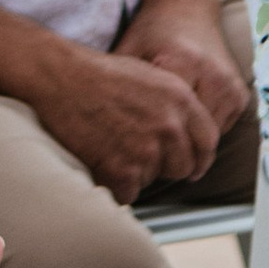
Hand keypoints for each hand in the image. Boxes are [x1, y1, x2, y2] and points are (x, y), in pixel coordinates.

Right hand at [28, 40, 220, 202]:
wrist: (61, 78)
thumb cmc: (98, 74)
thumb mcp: (149, 75)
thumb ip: (174, 104)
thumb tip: (184, 132)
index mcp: (180, 99)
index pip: (208, 141)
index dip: (200, 157)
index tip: (191, 166)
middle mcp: (170, 125)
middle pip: (182, 167)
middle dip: (163, 166)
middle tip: (137, 155)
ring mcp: (147, 149)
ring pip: (152, 180)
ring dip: (134, 173)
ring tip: (111, 147)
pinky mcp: (123, 169)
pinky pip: (128, 193)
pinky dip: (113, 185)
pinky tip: (100, 162)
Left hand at [119, 0, 249, 150]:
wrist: (188, 8)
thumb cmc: (152, 33)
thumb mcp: (129, 51)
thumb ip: (115, 85)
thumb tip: (99, 123)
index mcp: (181, 63)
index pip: (166, 121)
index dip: (148, 141)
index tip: (135, 150)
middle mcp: (212, 74)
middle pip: (189, 134)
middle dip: (169, 149)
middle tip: (149, 160)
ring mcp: (230, 85)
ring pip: (208, 138)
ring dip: (188, 144)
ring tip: (166, 146)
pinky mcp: (240, 94)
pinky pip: (221, 130)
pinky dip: (202, 134)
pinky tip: (184, 129)